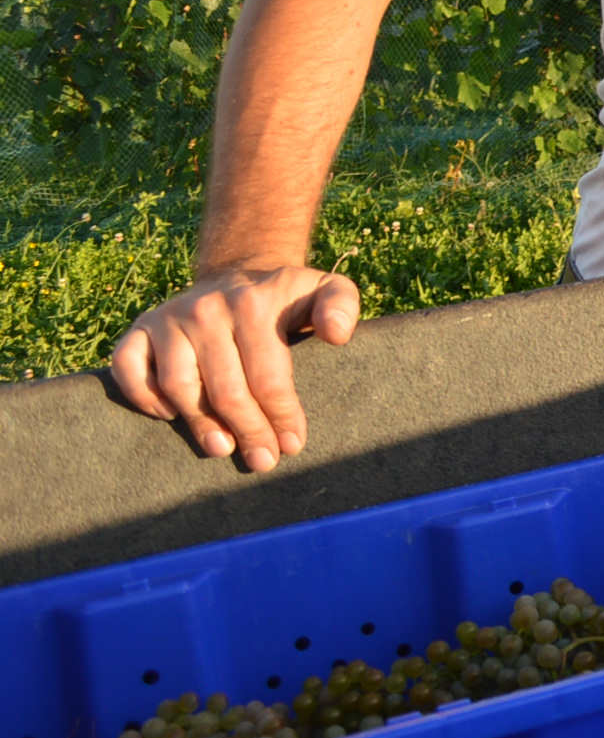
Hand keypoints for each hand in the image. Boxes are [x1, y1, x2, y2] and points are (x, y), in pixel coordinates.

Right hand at [110, 265, 362, 470]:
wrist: (237, 276)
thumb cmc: (284, 299)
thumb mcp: (324, 288)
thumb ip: (341, 304)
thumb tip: (338, 335)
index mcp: (254, 302)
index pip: (269, 374)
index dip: (282, 415)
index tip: (293, 445)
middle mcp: (207, 308)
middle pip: (227, 388)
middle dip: (249, 431)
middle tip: (263, 461)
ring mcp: (169, 317)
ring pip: (179, 384)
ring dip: (199, 423)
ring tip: (222, 448)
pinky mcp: (140, 327)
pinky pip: (128, 366)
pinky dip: (141, 394)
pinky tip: (167, 416)